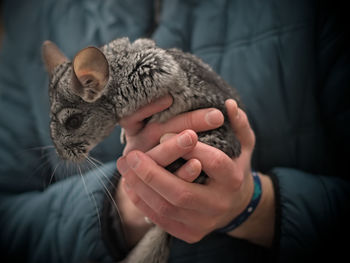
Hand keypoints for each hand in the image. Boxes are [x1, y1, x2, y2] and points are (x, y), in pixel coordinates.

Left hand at [115, 95, 225, 245]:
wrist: (235, 206)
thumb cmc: (234, 168)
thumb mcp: (243, 145)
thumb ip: (238, 124)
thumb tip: (229, 104)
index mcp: (233, 179)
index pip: (211, 162)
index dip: (185, 148)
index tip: (162, 134)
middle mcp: (219, 204)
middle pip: (181, 192)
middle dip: (152, 174)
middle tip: (131, 156)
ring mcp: (204, 223)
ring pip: (166, 207)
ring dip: (141, 187)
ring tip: (125, 168)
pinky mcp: (190, 233)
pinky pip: (161, 220)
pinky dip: (143, 202)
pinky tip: (130, 185)